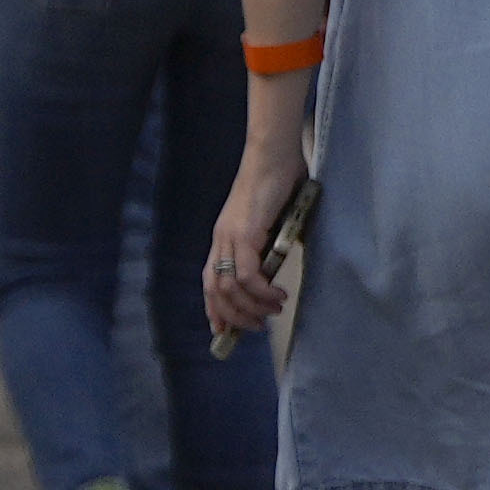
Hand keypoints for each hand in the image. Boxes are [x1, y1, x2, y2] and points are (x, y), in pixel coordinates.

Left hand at [200, 164, 304, 350]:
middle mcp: (221, 240)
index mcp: (223, 239)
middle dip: (234, 317)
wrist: (274, 157)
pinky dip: (261, 290)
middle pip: (215, 290)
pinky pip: (246, 272)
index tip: (223, 333)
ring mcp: (230, 236)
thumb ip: (271, 250)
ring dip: (252, 306)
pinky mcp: (245, 231)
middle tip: (258, 327)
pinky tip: (278, 294)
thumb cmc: (279, 188)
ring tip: (274, 310)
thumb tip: (279, 275)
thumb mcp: (274, 228)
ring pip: (229, 286)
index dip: (214, 309)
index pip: (209, 282)